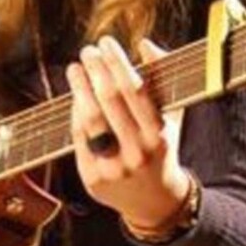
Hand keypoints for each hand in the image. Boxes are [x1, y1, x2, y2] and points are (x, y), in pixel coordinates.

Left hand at [66, 37, 189, 229]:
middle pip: (110, 101)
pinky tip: (75, 98)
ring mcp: (114, 167)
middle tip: (88, 51)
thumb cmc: (162, 149)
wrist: (156, 203)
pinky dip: (75, 114)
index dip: (118, 63)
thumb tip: (145, 43)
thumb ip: (161, 78)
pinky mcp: (93, 179)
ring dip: (79, 88)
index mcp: (159, 135)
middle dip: (96, 70)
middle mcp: (138, 152)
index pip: (136, 90)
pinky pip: (79, 138)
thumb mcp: (170, 117)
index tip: (107, 43)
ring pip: (91, 120)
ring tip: (75, 69)